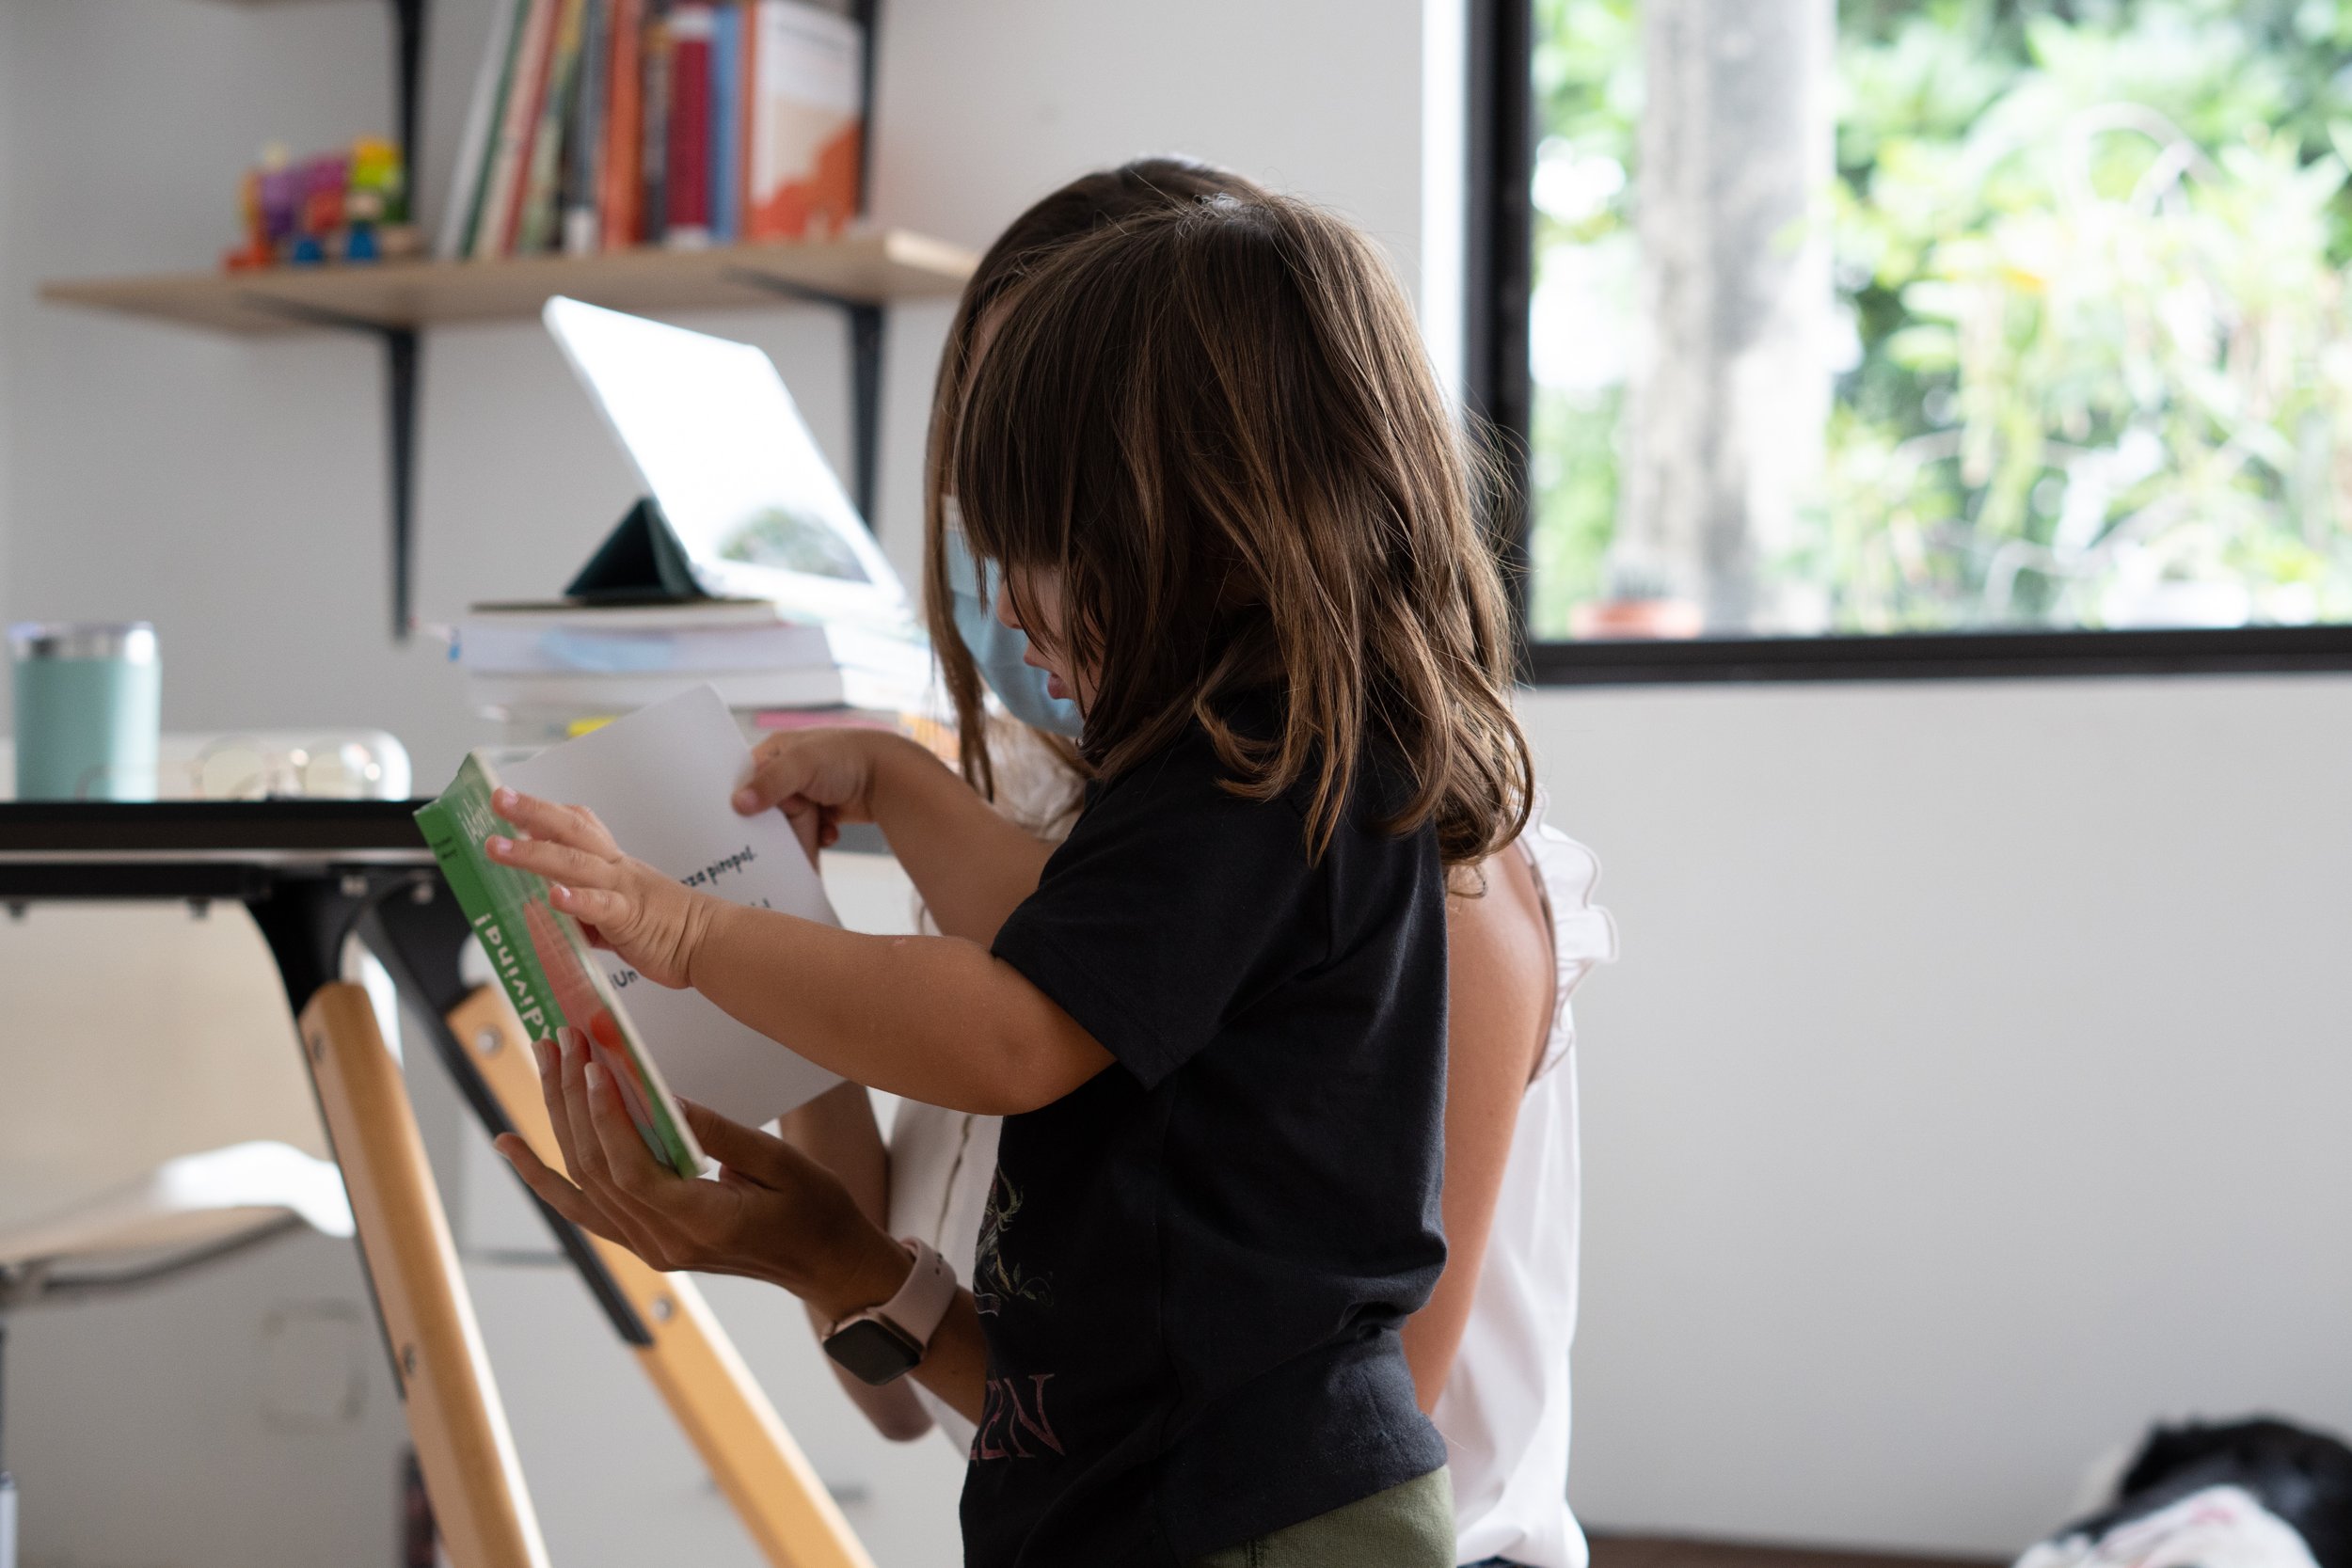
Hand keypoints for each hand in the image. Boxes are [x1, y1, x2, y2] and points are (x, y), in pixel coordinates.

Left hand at [486, 788, 710, 987]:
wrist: (711, 942)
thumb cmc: (669, 929)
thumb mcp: (621, 910)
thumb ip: (585, 909)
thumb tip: (552, 911)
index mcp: (614, 865)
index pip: (580, 826)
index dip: (546, 811)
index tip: (513, 801)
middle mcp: (615, 869)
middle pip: (571, 830)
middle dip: (531, 813)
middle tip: (499, 799)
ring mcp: (622, 890)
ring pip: (574, 864)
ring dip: (532, 854)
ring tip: (498, 847)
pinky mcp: (630, 919)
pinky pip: (601, 906)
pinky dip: (576, 900)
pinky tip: (553, 896)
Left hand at [493, 1028, 913, 1319]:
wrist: (826, 1264)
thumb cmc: (816, 1210)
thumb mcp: (781, 1163)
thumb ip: (720, 1133)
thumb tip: (666, 1099)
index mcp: (701, 1223)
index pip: (631, 1170)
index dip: (606, 1117)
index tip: (594, 1063)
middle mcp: (664, 1242)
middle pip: (596, 1170)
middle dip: (572, 1100)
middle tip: (559, 1041)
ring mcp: (650, 1247)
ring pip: (584, 1183)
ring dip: (558, 1121)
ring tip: (543, 1064)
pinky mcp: (646, 1241)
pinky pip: (584, 1209)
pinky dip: (545, 1178)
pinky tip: (514, 1148)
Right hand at [734, 728, 904, 856]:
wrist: (890, 778)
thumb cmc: (848, 758)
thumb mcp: (802, 765)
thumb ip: (770, 782)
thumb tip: (739, 803)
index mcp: (778, 750)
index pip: (746, 776)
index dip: (743, 797)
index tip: (740, 819)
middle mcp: (790, 769)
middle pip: (767, 804)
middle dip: (775, 820)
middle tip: (779, 832)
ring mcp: (808, 791)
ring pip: (789, 821)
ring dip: (799, 830)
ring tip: (812, 828)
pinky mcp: (824, 809)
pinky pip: (810, 829)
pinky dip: (817, 835)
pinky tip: (829, 832)